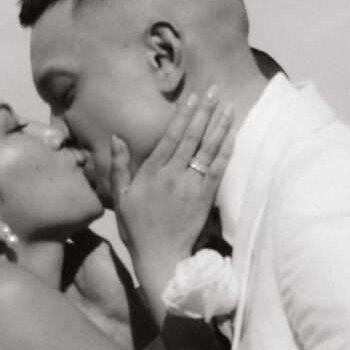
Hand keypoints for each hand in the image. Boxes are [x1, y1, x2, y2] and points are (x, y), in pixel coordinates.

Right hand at [108, 91, 237, 272]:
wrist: (160, 259)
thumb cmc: (137, 229)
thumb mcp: (120, 198)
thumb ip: (120, 167)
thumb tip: (116, 138)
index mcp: (151, 173)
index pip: (170, 136)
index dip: (183, 115)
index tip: (193, 96)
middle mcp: (172, 176)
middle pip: (192, 137)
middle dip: (205, 111)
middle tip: (215, 90)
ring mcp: (190, 187)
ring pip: (207, 150)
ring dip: (219, 126)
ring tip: (229, 106)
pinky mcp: (205, 199)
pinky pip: (218, 170)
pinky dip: (226, 152)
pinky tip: (233, 136)